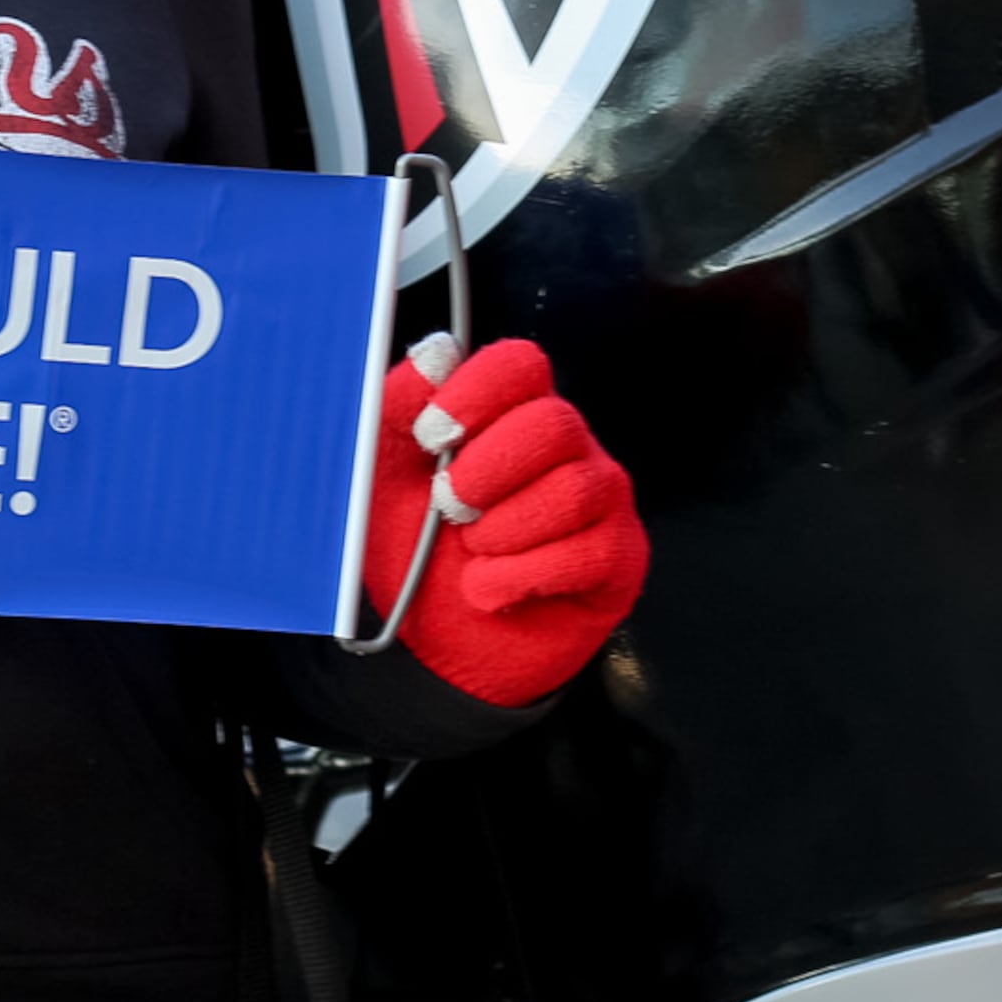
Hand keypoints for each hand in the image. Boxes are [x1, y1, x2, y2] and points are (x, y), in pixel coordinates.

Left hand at [364, 337, 644, 705]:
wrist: (436, 647)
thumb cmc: (415, 551)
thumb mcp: (383, 478)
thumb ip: (399, 408)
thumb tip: (435, 354)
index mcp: (512, 413)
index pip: (520, 366)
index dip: (476, 392)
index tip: (430, 436)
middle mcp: (568, 446)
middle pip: (553, 423)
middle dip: (487, 471)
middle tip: (449, 508)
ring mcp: (602, 500)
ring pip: (573, 489)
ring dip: (503, 531)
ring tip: (472, 553)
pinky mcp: (618, 558)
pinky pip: (589, 551)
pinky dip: (522, 577)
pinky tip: (491, 591)